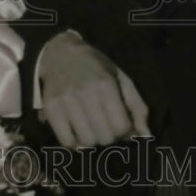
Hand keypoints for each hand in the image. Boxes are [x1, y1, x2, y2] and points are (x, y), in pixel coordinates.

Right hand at [39, 31, 150, 147]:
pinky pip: (66, 141)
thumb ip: (137, 107)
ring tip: (91, 126)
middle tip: (105, 124)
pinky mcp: (50, 108)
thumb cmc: (96, 67)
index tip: (120, 123)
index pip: (121, 127)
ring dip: (92, 139)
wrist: (61, 53)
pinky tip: (77, 131)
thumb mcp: (122, 79)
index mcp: (106, 85)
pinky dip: (74, 142)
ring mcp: (65, 101)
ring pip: (86, 142)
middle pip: (105, 137)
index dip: (125, 130)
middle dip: (109, 135)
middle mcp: (85, 93)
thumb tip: (145, 136)